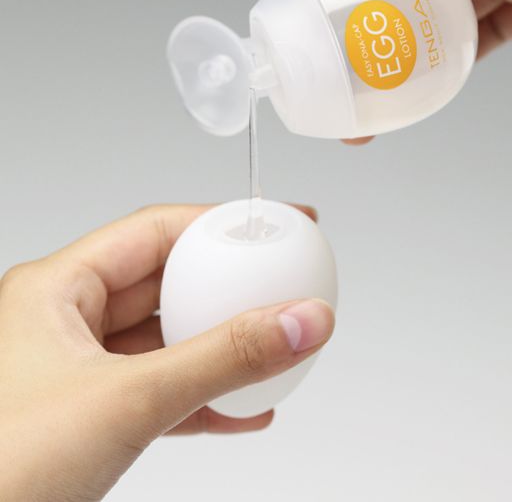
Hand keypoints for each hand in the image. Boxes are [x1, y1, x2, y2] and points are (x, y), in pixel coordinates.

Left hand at [0, 205, 333, 501]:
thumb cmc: (0, 471)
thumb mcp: (126, 401)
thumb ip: (222, 360)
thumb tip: (298, 321)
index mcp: (57, 290)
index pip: (155, 232)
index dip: (219, 224)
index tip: (271, 227)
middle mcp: (67, 322)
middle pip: (167, 282)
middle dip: (226, 285)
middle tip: (278, 282)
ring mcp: (81, 371)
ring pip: (168, 340)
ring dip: (222, 347)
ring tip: (273, 344)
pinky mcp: (93, 415)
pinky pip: (163, 390)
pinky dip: (206, 397)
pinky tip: (245, 409)